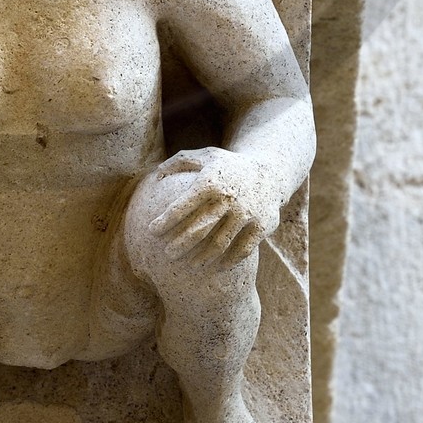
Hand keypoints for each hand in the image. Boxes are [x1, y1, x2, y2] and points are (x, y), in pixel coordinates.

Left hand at [149, 147, 280, 264]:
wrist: (271, 172)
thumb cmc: (229, 167)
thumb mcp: (207, 155)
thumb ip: (180, 161)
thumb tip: (156, 174)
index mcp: (210, 180)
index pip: (182, 205)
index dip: (164, 221)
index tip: (151, 231)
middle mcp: (228, 197)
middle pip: (198, 229)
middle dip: (179, 244)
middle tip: (167, 254)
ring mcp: (247, 213)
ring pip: (220, 243)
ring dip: (202, 258)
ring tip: (190, 265)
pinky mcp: (262, 226)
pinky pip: (242, 250)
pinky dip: (228, 261)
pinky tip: (217, 267)